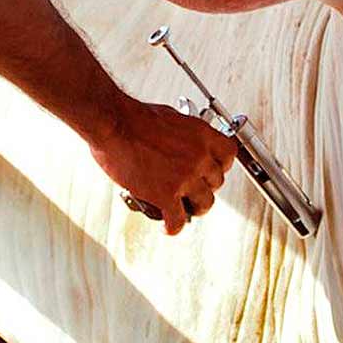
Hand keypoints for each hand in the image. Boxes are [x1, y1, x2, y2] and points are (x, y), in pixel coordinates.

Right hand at [89, 97, 236, 234]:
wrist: (114, 125)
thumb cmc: (133, 117)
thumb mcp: (170, 116)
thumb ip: (183, 133)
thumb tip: (182, 142)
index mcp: (202, 135)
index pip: (229, 155)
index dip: (221, 165)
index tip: (214, 170)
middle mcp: (198, 157)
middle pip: (217, 181)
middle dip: (206, 187)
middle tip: (194, 189)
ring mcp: (184, 177)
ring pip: (204, 203)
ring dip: (196, 208)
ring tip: (187, 210)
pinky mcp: (165, 195)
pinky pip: (177, 220)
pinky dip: (172, 227)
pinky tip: (167, 227)